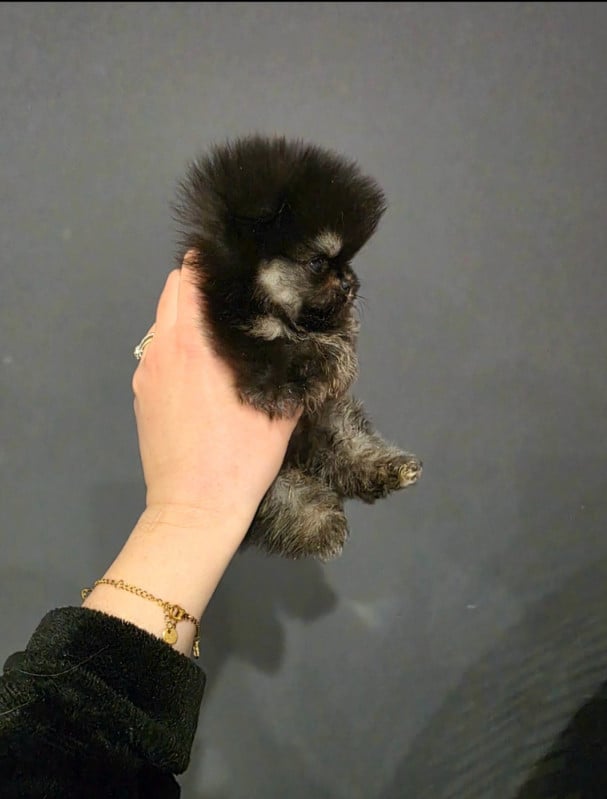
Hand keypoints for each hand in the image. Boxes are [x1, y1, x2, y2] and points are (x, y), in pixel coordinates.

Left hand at [132, 252, 300, 528]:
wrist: (193, 510)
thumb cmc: (240, 460)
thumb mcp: (279, 410)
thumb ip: (287, 366)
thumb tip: (302, 337)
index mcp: (193, 345)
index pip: (190, 277)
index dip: (211, 261)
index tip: (236, 260)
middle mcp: (162, 350)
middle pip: (171, 291)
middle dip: (199, 283)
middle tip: (234, 293)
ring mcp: (146, 373)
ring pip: (162, 322)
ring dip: (186, 314)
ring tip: (220, 328)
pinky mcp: (141, 395)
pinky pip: (157, 352)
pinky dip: (176, 344)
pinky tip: (202, 366)